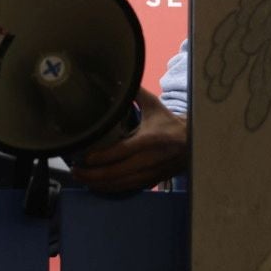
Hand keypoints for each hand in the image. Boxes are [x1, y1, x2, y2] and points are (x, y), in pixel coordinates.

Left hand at [72, 87, 187, 193]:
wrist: (196, 141)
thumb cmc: (169, 122)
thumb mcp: (153, 106)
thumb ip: (134, 95)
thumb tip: (117, 81)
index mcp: (151, 139)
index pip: (122, 151)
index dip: (101, 157)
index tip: (84, 158)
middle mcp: (151, 158)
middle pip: (118, 172)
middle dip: (94, 174)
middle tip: (75, 171)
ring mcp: (153, 172)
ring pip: (123, 183)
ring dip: (100, 184)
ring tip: (81, 179)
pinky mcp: (154, 180)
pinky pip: (130, 188)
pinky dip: (113, 189)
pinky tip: (98, 186)